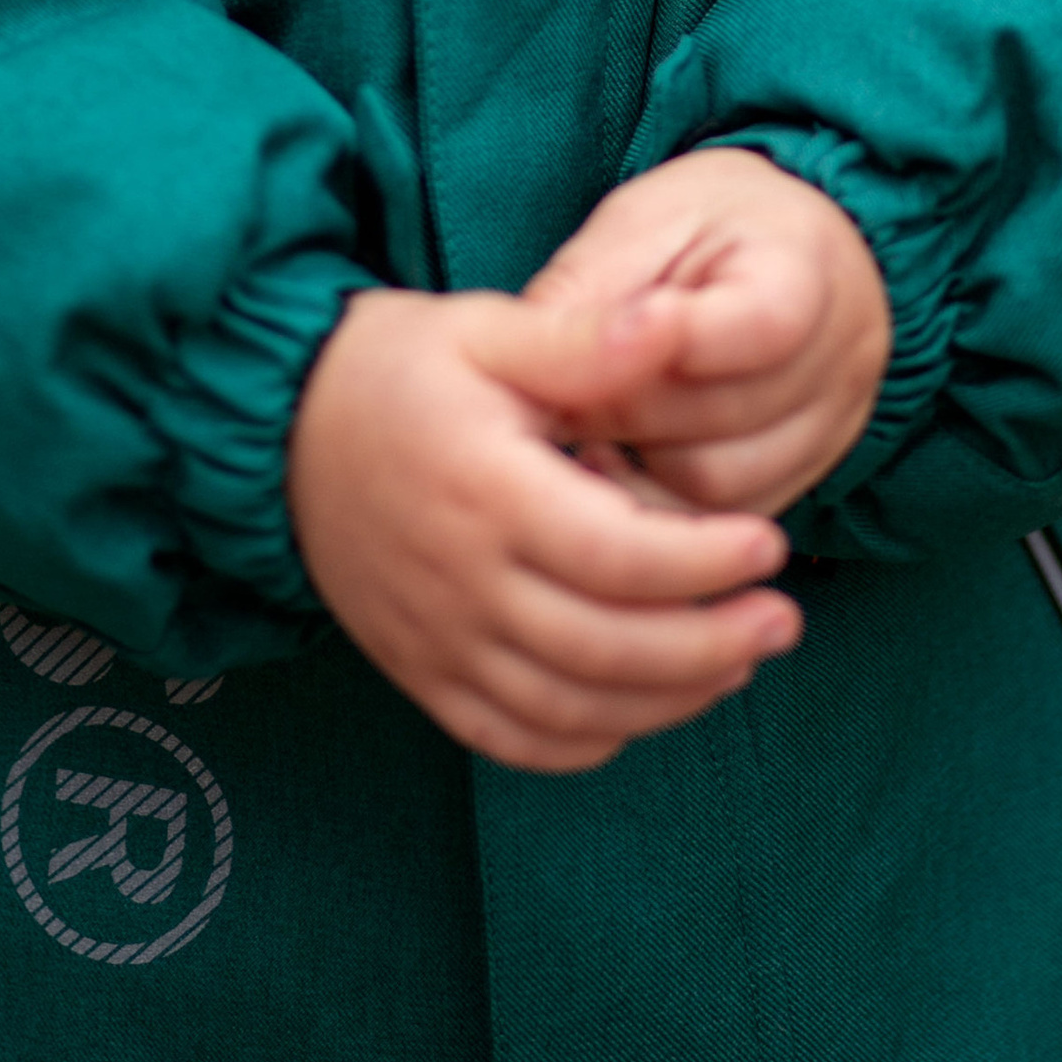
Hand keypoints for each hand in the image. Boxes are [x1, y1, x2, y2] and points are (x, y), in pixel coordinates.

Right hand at [287, 282, 801, 772]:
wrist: (278, 429)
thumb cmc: (396, 368)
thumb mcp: (490, 331)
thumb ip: (587, 341)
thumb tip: (676, 321)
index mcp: (485, 491)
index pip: (616, 556)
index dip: (704, 562)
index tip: (769, 545)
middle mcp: (459, 581)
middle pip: (605, 649)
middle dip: (712, 645)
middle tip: (784, 621)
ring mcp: (435, 639)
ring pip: (569, 708)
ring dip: (666, 701)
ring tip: (736, 664)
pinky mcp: (418, 672)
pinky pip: (510, 737)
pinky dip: (585, 739)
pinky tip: (640, 709)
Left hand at [524, 147, 891, 515]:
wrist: (786, 250)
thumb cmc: (705, 226)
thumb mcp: (645, 221)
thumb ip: (594, 290)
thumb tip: (522, 366)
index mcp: (806, 269)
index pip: (758, 327)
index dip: (659, 343)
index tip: (582, 343)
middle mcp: (839, 361)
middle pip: (718, 417)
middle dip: (620, 405)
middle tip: (548, 395)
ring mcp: (829, 432)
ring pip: (714, 487)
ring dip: (632, 462)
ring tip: (579, 425)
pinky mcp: (803, 481)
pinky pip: (720, 523)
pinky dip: (656, 501)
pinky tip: (616, 459)